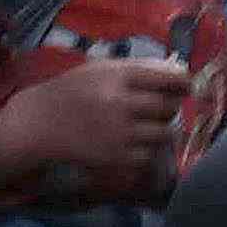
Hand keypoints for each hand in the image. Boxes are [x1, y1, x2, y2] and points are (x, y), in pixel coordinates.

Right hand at [0, 57, 199, 203]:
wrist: (42, 122)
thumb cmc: (76, 90)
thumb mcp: (103, 69)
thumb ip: (141, 68)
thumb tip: (180, 71)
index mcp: (120, 76)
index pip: (170, 78)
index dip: (184, 83)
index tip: (185, 86)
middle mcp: (122, 103)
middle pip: (170, 107)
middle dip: (169, 106)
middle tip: (157, 107)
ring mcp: (120, 133)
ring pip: (164, 133)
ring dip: (159, 129)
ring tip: (143, 125)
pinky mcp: (116, 157)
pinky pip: (149, 154)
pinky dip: (145, 149)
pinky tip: (130, 142)